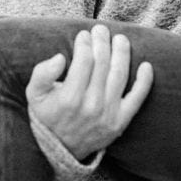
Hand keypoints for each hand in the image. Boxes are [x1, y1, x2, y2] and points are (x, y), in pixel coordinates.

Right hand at [24, 25, 153, 162]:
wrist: (61, 149)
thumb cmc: (47, 116)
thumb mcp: (34, 95)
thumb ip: (42, 74)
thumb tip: (60, 57)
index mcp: (69, 97)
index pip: (84, 60)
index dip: (85, 43)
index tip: (83, 34)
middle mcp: (91, 105)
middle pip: (102, 63)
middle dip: (102, 42)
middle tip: (101, 30)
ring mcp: (108, 114)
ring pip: (119, 74)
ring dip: (122, 53)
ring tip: (120, 40)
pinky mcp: (121, 122)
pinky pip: (137, 98)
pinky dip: (145, 81)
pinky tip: (146, 65)